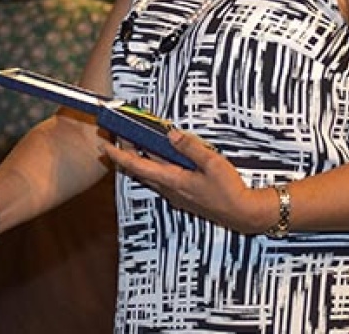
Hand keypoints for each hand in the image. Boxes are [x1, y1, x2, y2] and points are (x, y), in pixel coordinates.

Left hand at [100, 129, 257, 232]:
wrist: (243, 214)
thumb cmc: (230, 191)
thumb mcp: (212, 163)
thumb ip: (191, 147)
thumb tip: (171, 134)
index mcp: (173, 180)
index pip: (137, 166)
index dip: (119, 155)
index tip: (105, 144)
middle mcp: (170, 189)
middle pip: (140, 169)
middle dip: (125, 153)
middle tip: (116, 136)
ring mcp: (176, 194)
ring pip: (150, 174)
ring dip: (140, 158)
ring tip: (135, 141)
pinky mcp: (184, 195)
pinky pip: (162, 178)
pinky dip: (155, 164)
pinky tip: (161, 156)